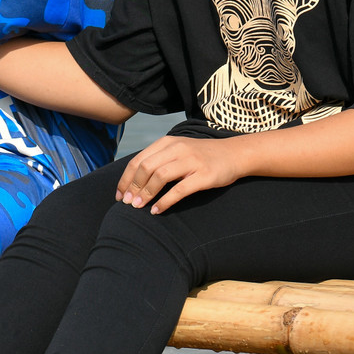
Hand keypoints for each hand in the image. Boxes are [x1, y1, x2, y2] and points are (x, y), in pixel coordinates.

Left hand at [116, 135, 246, 213]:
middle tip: (127, 203)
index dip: (125, 179)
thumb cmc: (201, 156)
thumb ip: (158, 160)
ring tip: (138, 207)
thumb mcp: (177, 151)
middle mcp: (177, 149)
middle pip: (146, 168)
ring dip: (146, 194)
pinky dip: (165, 201)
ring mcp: (191, 161)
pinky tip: (157, 210)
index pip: (138, 161)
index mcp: (167, 143)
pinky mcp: (204, 175)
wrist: (234, 154)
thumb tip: (132, 181)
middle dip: (133, 187)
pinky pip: (179, 189)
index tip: (119, 194)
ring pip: (160, 176)